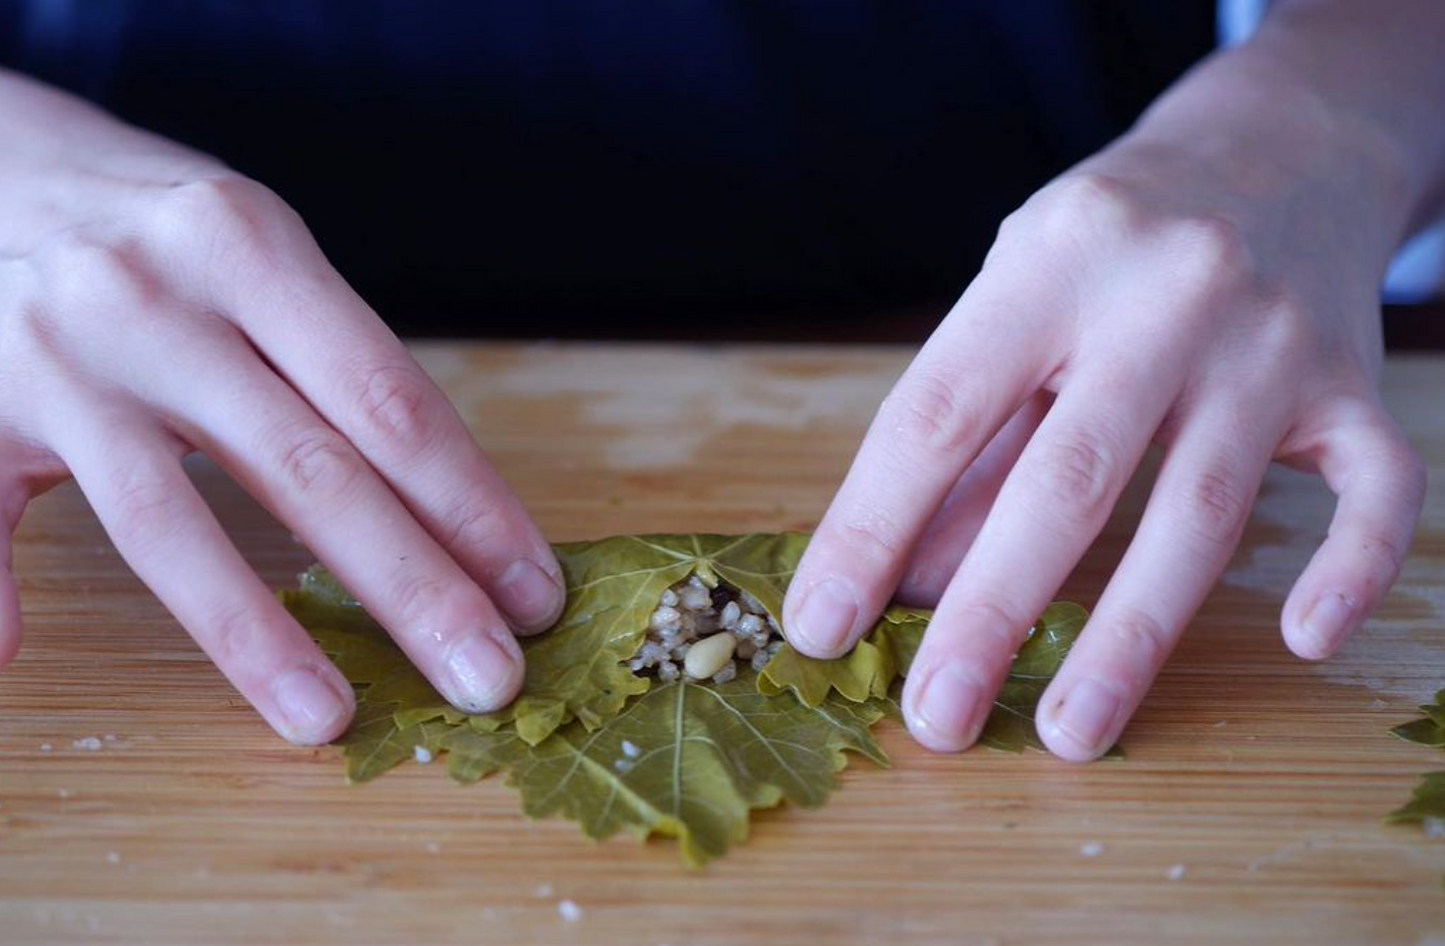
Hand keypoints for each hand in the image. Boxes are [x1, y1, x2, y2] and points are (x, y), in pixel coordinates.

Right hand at [0, 71, 563, 743]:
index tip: (533, 590)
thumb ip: (340, 365)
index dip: (471, 505)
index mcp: (253, 249)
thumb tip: (451, 506)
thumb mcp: (257, 252)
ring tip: (326, 714)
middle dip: (412, 584)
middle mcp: (158, 299)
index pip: (391, 400)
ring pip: (166, 515)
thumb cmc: (160, 233)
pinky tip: (13, 658)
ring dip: (252, 631)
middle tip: (486, 674)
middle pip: (307, 468)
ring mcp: (60, 356)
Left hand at [782, 37, 1431, 760]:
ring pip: (1201, 508)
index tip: (821, 625)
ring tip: (1068, 731)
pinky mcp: (1355, 380)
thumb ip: (972, 438)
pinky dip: (1347, 568)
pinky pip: (1374, 487)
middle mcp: (1164, 293)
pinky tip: (1303, 642)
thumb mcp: (1018, 300)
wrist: (1279, 143)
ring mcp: (1271, 338)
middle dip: (990, 612)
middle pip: (1069, 478)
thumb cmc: (1111, 243)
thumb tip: (910, 585)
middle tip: (935, 718)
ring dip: (1129, 636)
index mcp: (1049, 261)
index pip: (937, 413)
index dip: (870, 527)